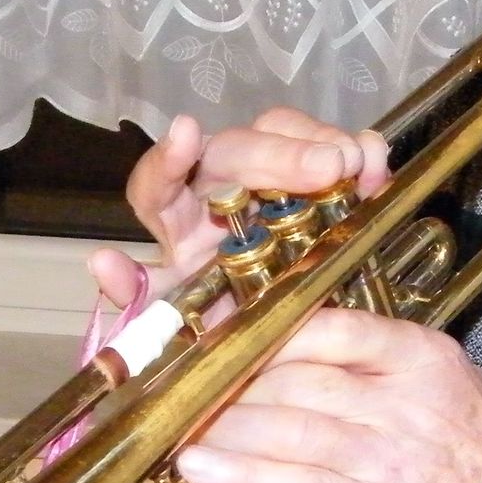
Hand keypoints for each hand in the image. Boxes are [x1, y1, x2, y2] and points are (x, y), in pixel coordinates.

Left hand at [88, 108, 391, 309]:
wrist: (287, 349)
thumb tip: (104, 264)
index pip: (158, 181)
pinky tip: (377, 164)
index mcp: (178, 222)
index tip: (184, 133)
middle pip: (236, 150)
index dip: (167, 157)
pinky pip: (338, 150)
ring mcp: (274, 180)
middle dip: (281, 153)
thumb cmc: (223, 330)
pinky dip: (361, 153)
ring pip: (283, 134)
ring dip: (321, 144)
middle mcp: (220, 189)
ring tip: (355, 167)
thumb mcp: (183, 329)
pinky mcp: (323, 182)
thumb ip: (142, 301)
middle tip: (327, 169)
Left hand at [172, 308, 481, 482]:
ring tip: (174, 427)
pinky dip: (239, 478)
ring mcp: (387, 454)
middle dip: (225, 382)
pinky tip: (198, 472)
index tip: (213, 334)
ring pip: (283, 428)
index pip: (321, 326)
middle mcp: (400, 397)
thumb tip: (287, 347)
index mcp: (417, 353)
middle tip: (176, 384)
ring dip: (219, 429)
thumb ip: (373, 359)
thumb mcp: (442, 379)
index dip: (257, 331)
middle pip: (290, 376)